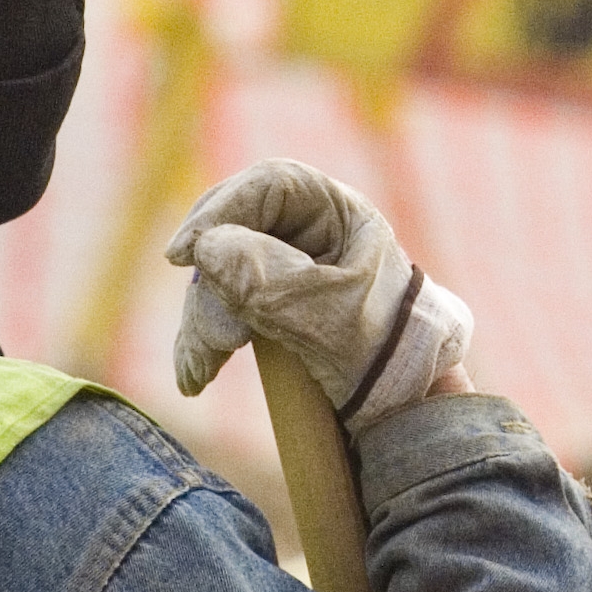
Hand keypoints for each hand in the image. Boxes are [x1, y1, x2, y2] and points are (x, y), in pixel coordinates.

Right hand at [164, 159, 473, 429]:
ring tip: (201, 371)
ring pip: (220, 273)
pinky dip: (205, 339)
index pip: (269, 186)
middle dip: (212, 283)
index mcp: (339, 213)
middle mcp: (308, 231)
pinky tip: (195, 375)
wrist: (408, 405)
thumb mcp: (330, 317)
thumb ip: (272, 281)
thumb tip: (207, 249)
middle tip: (216, 336)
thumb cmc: (386, 352)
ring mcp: (283, 265)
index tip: (183, 255)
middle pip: (233, 229)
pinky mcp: (266, 304)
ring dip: (204, 322)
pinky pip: (221, 308)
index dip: (219, 211)